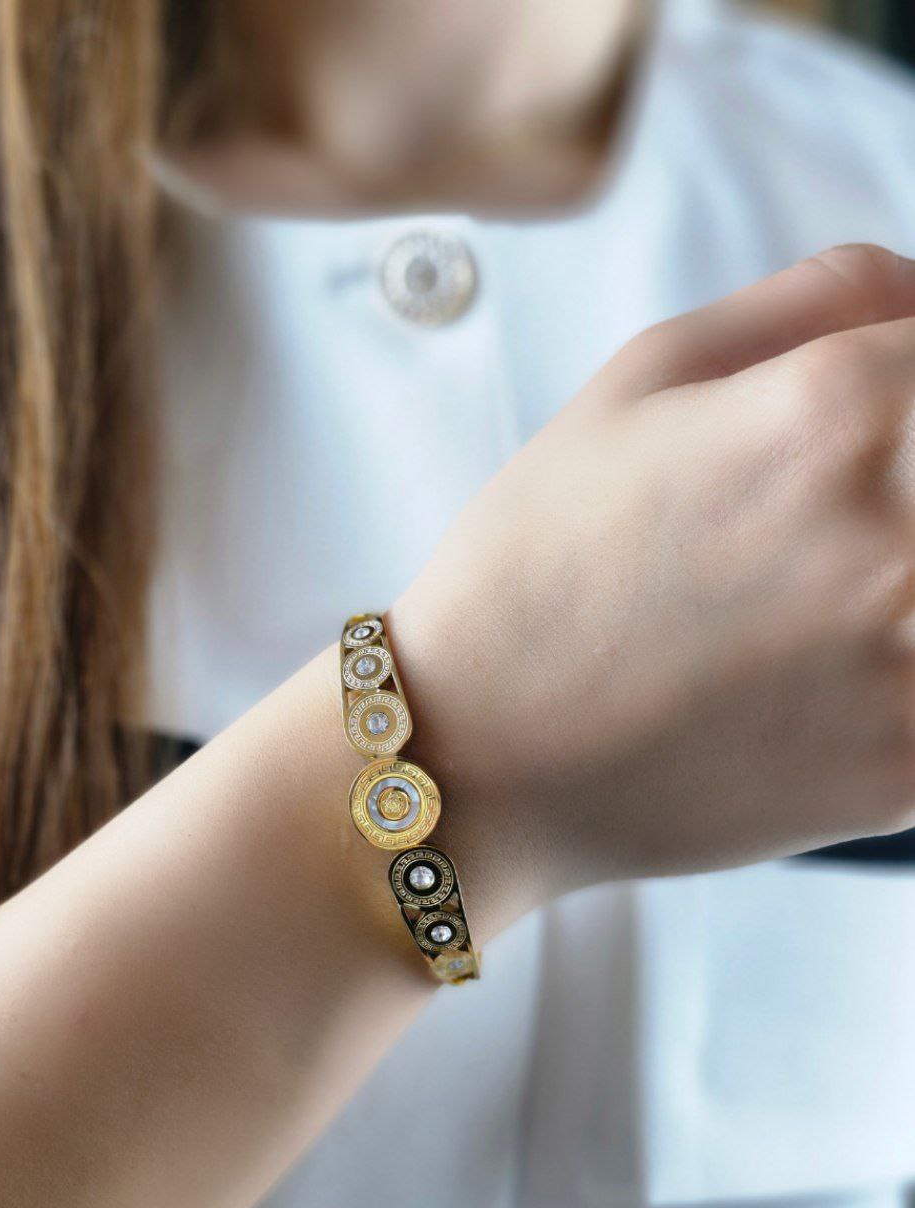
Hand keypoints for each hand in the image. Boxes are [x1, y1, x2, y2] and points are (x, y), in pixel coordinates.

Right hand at [390, 245, 914, 919]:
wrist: (485, 754)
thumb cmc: (540, 568)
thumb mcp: (638, 381)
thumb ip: (808, 300)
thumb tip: (914, 293)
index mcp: (836, 415)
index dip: (913, 359)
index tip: (883, 393)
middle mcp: (902, 537)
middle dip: (900, 470)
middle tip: (812, 508)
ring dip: (898, 569)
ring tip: (798, 588)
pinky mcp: (909, 765)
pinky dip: (896, 662)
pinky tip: (812, 667)